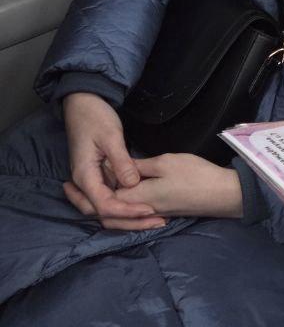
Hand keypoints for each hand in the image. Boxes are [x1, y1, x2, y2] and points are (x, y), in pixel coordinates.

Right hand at [63, 92, 162, 229]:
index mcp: (85, 175)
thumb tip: (132, 184)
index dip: (126, 210)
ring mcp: (92, 180)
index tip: (149, 210)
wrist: (83, 104)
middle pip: (105, 213)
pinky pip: (111, 196)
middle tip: (158, 222)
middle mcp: (85, 182)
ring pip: (108, 207)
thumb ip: (121, 162)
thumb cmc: (94, 117)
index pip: (104, 205)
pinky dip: (127, 203)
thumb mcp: (110, 137)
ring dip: (130, 215)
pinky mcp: (99, 175)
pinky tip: (146, 204)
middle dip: (130, 221)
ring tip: (157, 219)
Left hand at [66, 153, 242, 223]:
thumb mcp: (165, 162)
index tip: (69, 182)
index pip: (102, 201)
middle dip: (86, 204)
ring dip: (103, 205)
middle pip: (106, 214)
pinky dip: (119, 205)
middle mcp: (141, 210)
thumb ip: (139, 167)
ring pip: (118, 215)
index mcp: (137, 197)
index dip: (84, 194)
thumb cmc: (194, 175)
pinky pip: (131, 212)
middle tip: (71, 190)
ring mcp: (152, 213)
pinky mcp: (161, 210)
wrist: (221, 193)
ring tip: (94, 189)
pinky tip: (121, 191)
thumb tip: (120, 169)